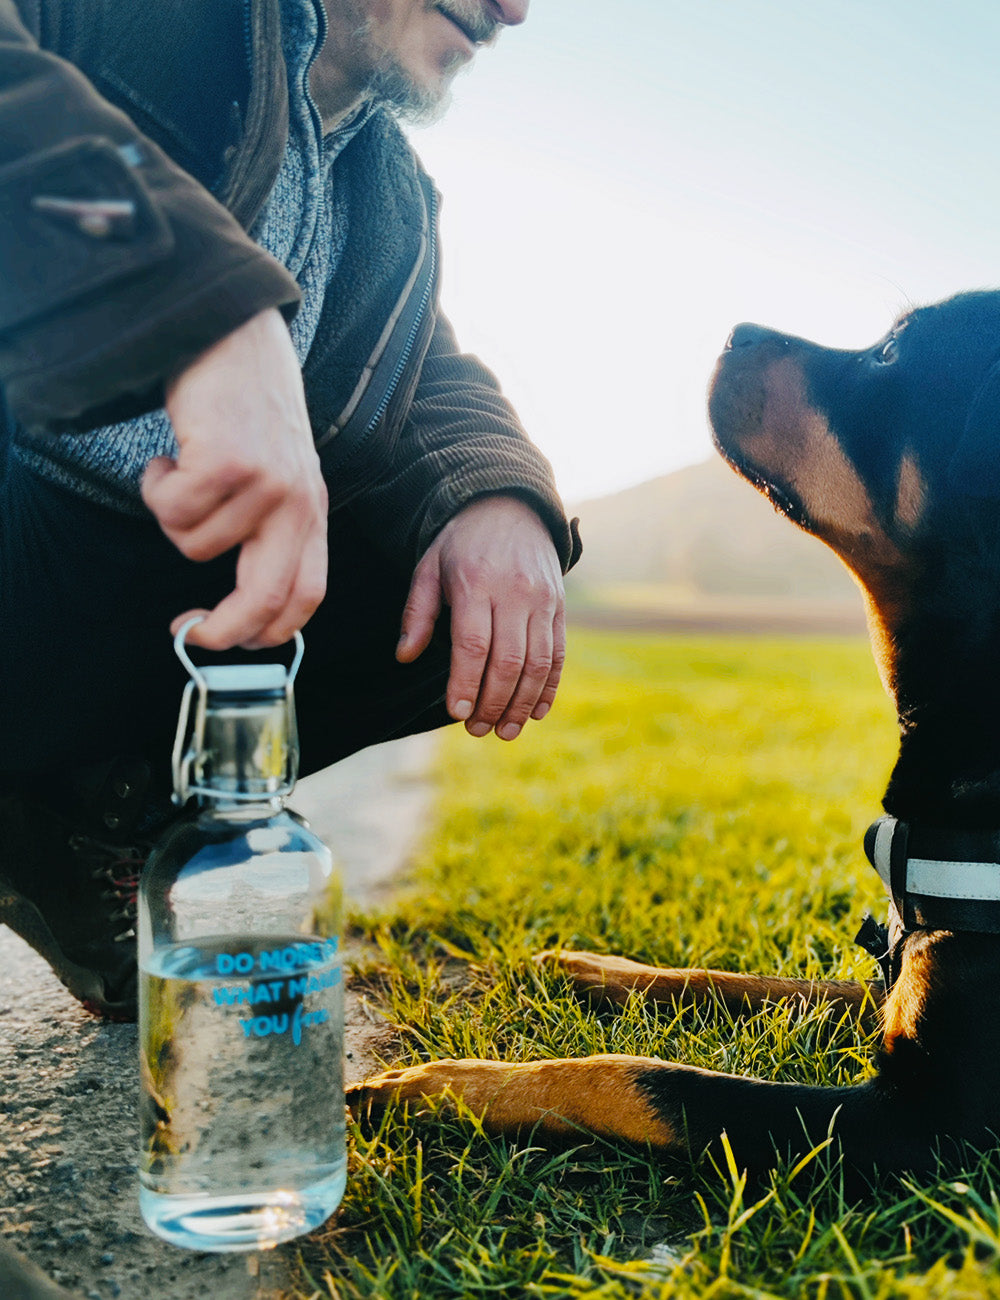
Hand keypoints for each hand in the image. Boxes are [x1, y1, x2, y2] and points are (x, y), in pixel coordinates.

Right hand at [141, 308, 327, 649]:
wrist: (235, 336)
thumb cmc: (247, 410)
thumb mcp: (279, 474)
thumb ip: (270, 529)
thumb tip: (242, 604)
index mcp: (312, 512)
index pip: (306, 596)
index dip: (269, 633)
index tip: (232, 642)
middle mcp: (297, 503)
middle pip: (264, 598)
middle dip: (222, 629)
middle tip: (187, 630)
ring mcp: (266, 483)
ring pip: (195, 546)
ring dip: (172, 516)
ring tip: (183, 472)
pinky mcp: (227, 463)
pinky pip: (171, 510)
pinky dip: (156, 487)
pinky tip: (170, 457)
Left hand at [396, 496, 564, 739]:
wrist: (511, 508)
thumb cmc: (461, 544)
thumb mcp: (429, 567)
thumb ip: (418, 613)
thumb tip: (405, 656)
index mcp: (475, 583)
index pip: (473, 644)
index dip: (466, 683)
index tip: (457, 713)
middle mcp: (514, 592)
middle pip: (509, 660)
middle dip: (493, 702)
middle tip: (478, 730)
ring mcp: (542, 600)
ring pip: (538, 663)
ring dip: (522, 703)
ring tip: (505, 731)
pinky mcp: (560, 607)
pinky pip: (559, 654)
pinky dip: (549, 688)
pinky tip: (534, 713)